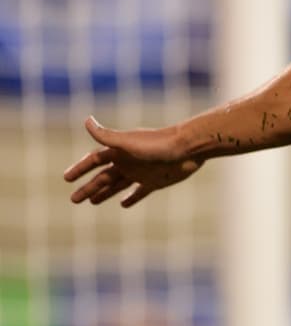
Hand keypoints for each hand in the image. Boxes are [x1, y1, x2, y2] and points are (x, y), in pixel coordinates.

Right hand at [64, 116, 201, 206]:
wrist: (189, 148)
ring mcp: (142, 172)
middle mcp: (128, 161)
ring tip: (91, 202)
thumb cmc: (158, 143)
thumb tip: (86, 120)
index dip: (79, 169)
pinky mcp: (156, 181)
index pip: (94, 160)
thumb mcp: (128, 142)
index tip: (66, 178)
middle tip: (73, 200)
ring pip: (118, 185)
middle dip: (88, 187)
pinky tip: (123, 204)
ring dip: (104, 193)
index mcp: (120, 151)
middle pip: (103, 177)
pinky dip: (131, 198)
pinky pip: (140, 192)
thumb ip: (106, 135)